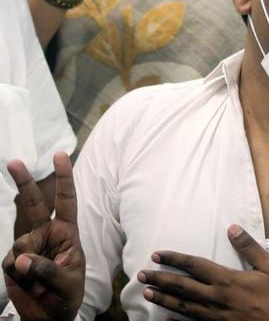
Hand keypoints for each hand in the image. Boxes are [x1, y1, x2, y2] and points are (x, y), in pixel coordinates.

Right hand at [2, 153, 84, 320]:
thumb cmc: (67, 297)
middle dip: (23, 181)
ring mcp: (28, 246)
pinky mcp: (12, 261)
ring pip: (20, 245)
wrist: (49, 317)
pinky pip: (10, 262)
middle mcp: (46, 235)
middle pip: (33, 204)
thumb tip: (20, 259)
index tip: (60, 155)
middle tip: (14, 161)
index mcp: (67, 233)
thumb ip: (46, 270)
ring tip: (42, 283)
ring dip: (30, 267)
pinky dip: (20, 277)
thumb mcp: (67, 284)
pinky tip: (29, 285)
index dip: (64, 178)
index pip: (66, 202)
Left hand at [139, 225, 268, 319]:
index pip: (194, 266)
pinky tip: (163, 320)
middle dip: (160, 279)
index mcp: (227, 280)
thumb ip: (249, 247)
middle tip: (141, 274)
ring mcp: (215, 316)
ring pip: (182, 307)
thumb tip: (231, 228)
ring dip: (162, 299)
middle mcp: (216, 298)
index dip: (174, 259)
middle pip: (182, 286)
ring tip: (147, 293)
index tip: (157, 254)